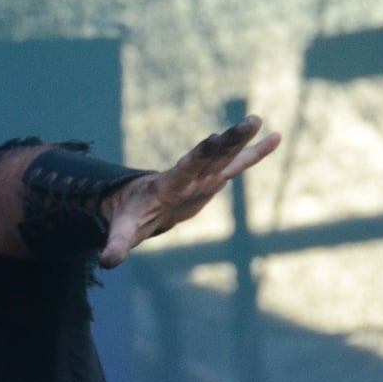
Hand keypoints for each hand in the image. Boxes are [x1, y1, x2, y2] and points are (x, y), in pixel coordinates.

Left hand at [98, 115, 280, 266]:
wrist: (138, 205)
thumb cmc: (131, 216)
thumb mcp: (123, 231)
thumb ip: (117, 245)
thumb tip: (106, 262)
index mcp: (169, 184)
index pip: (187, 168)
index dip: (200, 155)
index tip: (214, 137)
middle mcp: (189, 175)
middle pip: (211, 155)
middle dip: (229, 139)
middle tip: (250, 120)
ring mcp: (203, 175)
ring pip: (225, 155)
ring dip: (241, 139)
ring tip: (257, 118)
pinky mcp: (215, 180)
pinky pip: (238, 164)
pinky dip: (256, 153)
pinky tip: (276, 137)